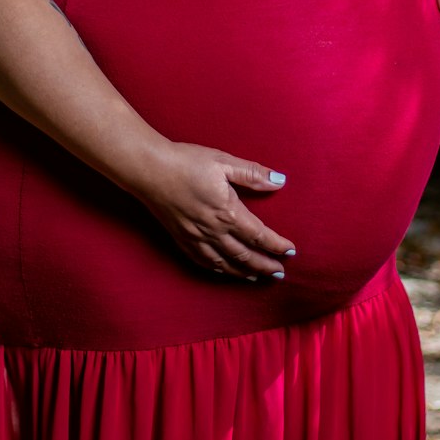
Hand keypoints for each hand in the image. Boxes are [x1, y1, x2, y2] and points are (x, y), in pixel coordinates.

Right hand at [131, 141, 295, 280]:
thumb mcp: (223, 161)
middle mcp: (213, 230)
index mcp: (227, 212)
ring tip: (257, 277)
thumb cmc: (186, 162)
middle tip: (279, 274)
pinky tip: (223, 270)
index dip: (277, 246)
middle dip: (265, 265)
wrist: (149, 169)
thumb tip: (280, 180)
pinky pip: (203, 261)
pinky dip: (217, 269)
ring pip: (225, 263)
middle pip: (245, 255)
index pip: (259, 235)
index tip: (291, 252)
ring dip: (243, 272)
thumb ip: (252, 174)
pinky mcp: (180, 238)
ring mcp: (195, 237)